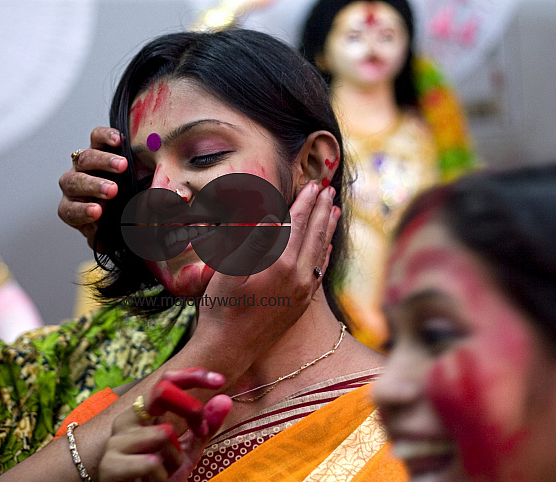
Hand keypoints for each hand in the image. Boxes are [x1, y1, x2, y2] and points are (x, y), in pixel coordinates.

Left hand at [58, 127, 127, 250]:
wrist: (131, 197)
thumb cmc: (119, 219)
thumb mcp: (114, 233)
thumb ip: (108, 237)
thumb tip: (104, 243)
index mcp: (73, 208)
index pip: (70, 211)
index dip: (82, 212)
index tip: (99, 212)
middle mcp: (75, 185)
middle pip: (74, 182)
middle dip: (93, 186)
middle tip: (113, 191)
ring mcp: (84, 164)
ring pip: (85, 158)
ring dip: (103, 162)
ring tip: (123, 166)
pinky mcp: (97, 145)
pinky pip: (96, 137)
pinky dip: (106, 136)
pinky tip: (118, 140)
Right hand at [98, 368, 231, 481]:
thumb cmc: (159, 476)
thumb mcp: (188, 451)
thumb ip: (205, 428)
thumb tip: (225, 399)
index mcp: (144, 412)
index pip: (166, 380)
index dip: (193, 375)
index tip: (219, 380)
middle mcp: (127, 419)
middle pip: (163, 391)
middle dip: (191, 409)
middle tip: (201, 432)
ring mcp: (115, 440)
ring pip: (164, 433)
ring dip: (175, 459)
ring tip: (163, 472)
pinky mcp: (109, 465)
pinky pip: (152, 462)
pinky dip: (161, 477)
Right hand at [193, 183, 340, 369]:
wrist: (229, 350)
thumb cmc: (221, 309)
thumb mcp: (228, 271)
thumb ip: (252, 242)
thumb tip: (272, 216)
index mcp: (280, 265)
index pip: (297, 225)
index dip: (305, 203)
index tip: (313, 185)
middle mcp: (298, 278)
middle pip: (314, 236)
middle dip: (321, 210)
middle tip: (328, 190)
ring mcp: (302, 293)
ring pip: (320, 253)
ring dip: (327, 230)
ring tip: (334, 211)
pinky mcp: (301, 305)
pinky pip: (319, 273)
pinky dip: (324, 255)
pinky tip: (327, 247)